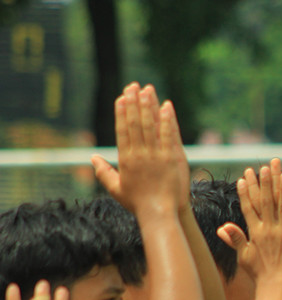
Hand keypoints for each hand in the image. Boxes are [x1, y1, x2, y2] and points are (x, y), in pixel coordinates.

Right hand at [92, 83, 189, 215]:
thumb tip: (92, 157)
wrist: (158, 214)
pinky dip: (167, 120)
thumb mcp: (115, 188)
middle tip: (132, 86)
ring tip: (147, 89)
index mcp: (126, 160)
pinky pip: (168, 136)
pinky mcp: (171, 159)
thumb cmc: (137, 204)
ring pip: (150, 126)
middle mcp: (139, 155)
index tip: (121, 98)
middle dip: (134, 103)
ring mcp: (156, 156)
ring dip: (148, 106)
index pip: (122, 131)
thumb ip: (103, 171)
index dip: (121, 113)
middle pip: (135, 124)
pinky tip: (166, 107)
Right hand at [221, 160, 281, 285]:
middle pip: (267, 201)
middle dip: (266, 183)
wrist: (274, 286)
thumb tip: (222, 227)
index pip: (249, 207)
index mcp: (255, 232)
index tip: (244, 177)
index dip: (246, 192)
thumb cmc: (258, 273)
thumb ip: (234, 239)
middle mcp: (269, 229)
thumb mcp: (243, 255)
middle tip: (265, 166)